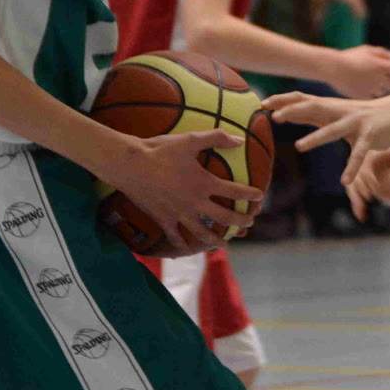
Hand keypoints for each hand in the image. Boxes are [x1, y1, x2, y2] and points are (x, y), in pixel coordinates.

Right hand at [104, 129, 258, 255]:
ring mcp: (178, 213)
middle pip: (224, 217)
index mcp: (204, 183)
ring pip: (202, 233)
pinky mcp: (163, 219)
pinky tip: (190, 251)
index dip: (250, 195)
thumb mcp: (190, 140)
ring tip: (224, 245)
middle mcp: (195, 202)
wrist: (129, 164)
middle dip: (240, 221)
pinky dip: (184, 246)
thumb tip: (240, 140)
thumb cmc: (160, 150)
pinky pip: (176, 237)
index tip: (259, 197)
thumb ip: (217, 138)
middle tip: (248, 223)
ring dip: (216, 240)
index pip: (235, 191)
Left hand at [267, 91, 389, 189]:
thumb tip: (290, 113)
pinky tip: (345, 180)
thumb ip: (317, 115)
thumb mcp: (338, 113)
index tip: (264, 104)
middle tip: (274, 117)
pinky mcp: (371, 135)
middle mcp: (340, 112)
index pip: (303, 100)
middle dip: (293, 111)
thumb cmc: (364, 115)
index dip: (284, 101)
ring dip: (316, 138)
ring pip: (332, 130)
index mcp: (330, 107)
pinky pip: (359, 153)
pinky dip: (352, 166)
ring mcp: (356, 122)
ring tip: (300, 146)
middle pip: (313, 108)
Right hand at [331, 45, 389, 99]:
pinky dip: (369, 92)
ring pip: (382, 91)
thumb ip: (382, 53)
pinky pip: (371, 96)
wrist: (333, 67)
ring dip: (379, 87)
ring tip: (368, 80)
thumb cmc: (351, 57)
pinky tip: (361, 86)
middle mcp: (378, 78)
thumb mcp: (367, 50)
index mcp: (380, 66)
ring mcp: (370, 88)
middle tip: (387, 80)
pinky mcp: (363, 96)